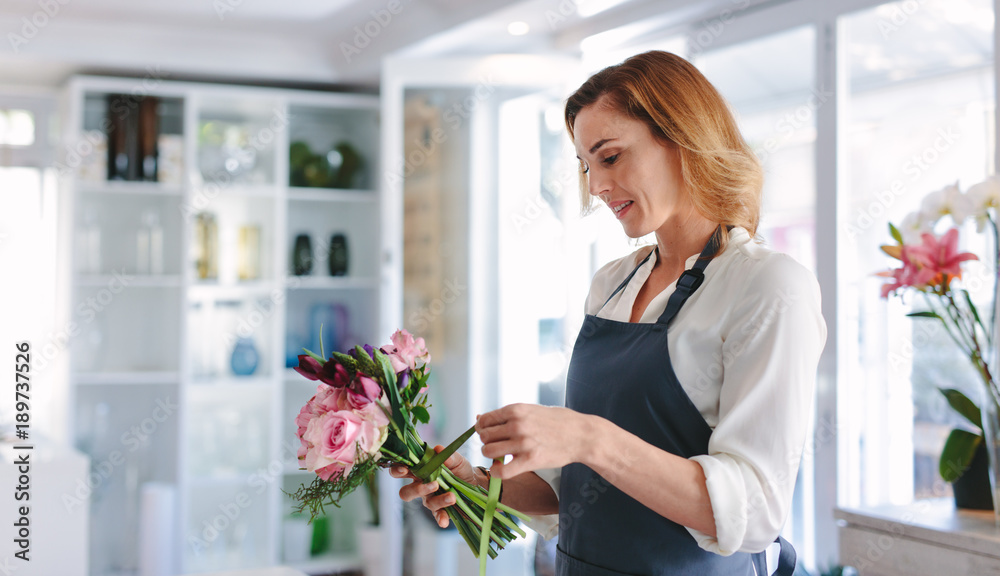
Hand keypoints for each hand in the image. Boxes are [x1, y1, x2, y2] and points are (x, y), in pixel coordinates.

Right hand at [388, 445, 482, 527]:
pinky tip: (444, 521)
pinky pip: (437, 515)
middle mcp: (421, 486)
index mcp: (420, 471)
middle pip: (406, 492)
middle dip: (416, 490)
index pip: (402, 470)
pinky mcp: (441, 510)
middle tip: (433, 484)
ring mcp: (430, 499)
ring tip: (452, 496)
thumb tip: (438, 449)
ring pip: (426, 503)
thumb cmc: (459, 469)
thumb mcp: (456, 460)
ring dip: (438, 500)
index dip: (398, 470)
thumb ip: (447, 455)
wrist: (474, 482)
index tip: (404, 469)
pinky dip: (440, 518)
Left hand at [476, 404, 595, 479]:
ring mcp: (523, 443)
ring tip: (502, 456)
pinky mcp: (530, 460)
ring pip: (489, 452)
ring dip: (491, 456)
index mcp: (516, 409)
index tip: (490, 434)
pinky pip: (502, 471)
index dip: (483, 428)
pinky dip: (496, 472)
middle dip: (487, 442)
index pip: (484, 420)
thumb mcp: (532, 410)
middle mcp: (517, 425)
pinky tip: (501, 469)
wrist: (582, 435)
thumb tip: (479, 418)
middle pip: (484, 436)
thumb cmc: (558, 421)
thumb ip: (507, 415)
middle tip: (498, 445)